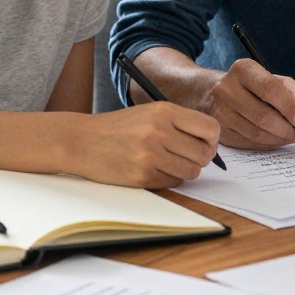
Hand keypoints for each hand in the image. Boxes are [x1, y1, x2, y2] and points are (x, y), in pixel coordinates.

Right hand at [73, 103, 220, 188]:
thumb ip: (179, 123)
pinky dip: (168, 178)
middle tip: (186, 156)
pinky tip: (153, 168)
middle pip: (204, 154)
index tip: (204, 143)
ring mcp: (150, 155)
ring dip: (185, 170)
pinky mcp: (142, 176)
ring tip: (168, 162)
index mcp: (164, 111)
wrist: (82, 141)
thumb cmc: (119, 127)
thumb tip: (211, 143)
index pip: (210, 128)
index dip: (212, 140)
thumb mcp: (150, 113)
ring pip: (192, 172)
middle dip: (200, 158)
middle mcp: (159, 131)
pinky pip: (173, 182)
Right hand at [208, 59, 294, 149]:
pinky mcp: (219, 129)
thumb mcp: (278, 81)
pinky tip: (276, 140)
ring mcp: (219, 111)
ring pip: (255, 133)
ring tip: (291, 137)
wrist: (220, 93)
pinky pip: (248, 143)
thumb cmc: (255, 87)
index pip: (269, 89)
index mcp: (243, 70)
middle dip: (286, 128)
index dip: (289, 106)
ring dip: (278, 139)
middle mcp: (226, 89)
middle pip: (262, 115)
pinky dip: (267, 144)